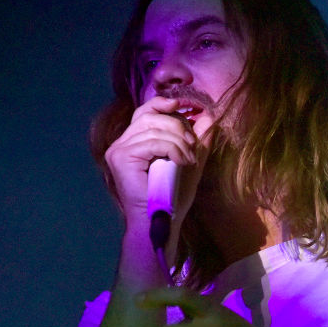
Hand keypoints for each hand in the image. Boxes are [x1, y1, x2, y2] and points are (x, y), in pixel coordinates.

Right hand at [104, 96, 203, 225]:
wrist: (161, 222)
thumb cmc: (172, 197)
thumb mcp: (190, 163)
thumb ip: (198, 141)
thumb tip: (209, 116)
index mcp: (134, 142)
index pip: (145, 112)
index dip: (164, 104)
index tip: (186, 106)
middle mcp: (121, 143)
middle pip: (150, 116)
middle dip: (178, 126)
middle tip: (193, 145)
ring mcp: (118, 150)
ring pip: (153, 129)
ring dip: (179, 142)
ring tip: (189, 159)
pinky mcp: (121, 158)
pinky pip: (152, 142)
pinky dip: (172, 149)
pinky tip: (182, 162)